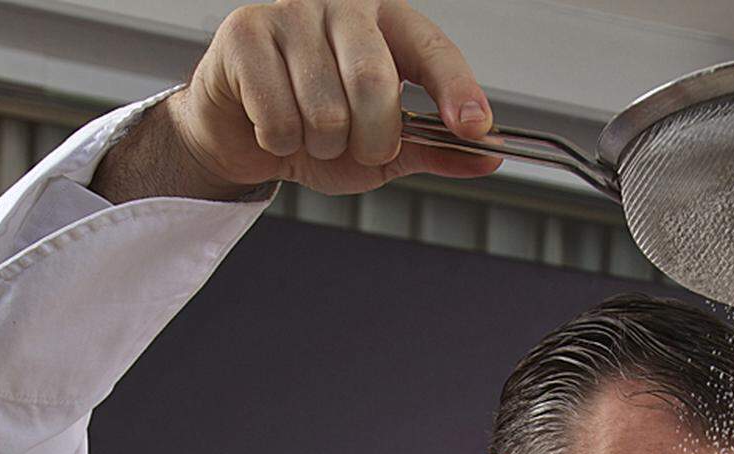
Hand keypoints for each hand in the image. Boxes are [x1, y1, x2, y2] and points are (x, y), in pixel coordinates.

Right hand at [169, 0, 501, 195]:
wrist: (243, 131)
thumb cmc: (317, 128)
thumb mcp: (385, 147)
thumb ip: (434, 149)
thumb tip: (489, 158)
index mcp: (387, 21)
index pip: (432, 50)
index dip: (456, 89)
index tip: (475, 127)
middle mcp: (342, 4)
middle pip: (375, 84)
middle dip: (371, 139)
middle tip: (358, 146)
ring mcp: (291, 12)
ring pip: (325, 110)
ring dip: (322, 146)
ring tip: (311, 134)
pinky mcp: (246, 32)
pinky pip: (279, 118)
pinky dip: (281, 142)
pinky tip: (275, 125)